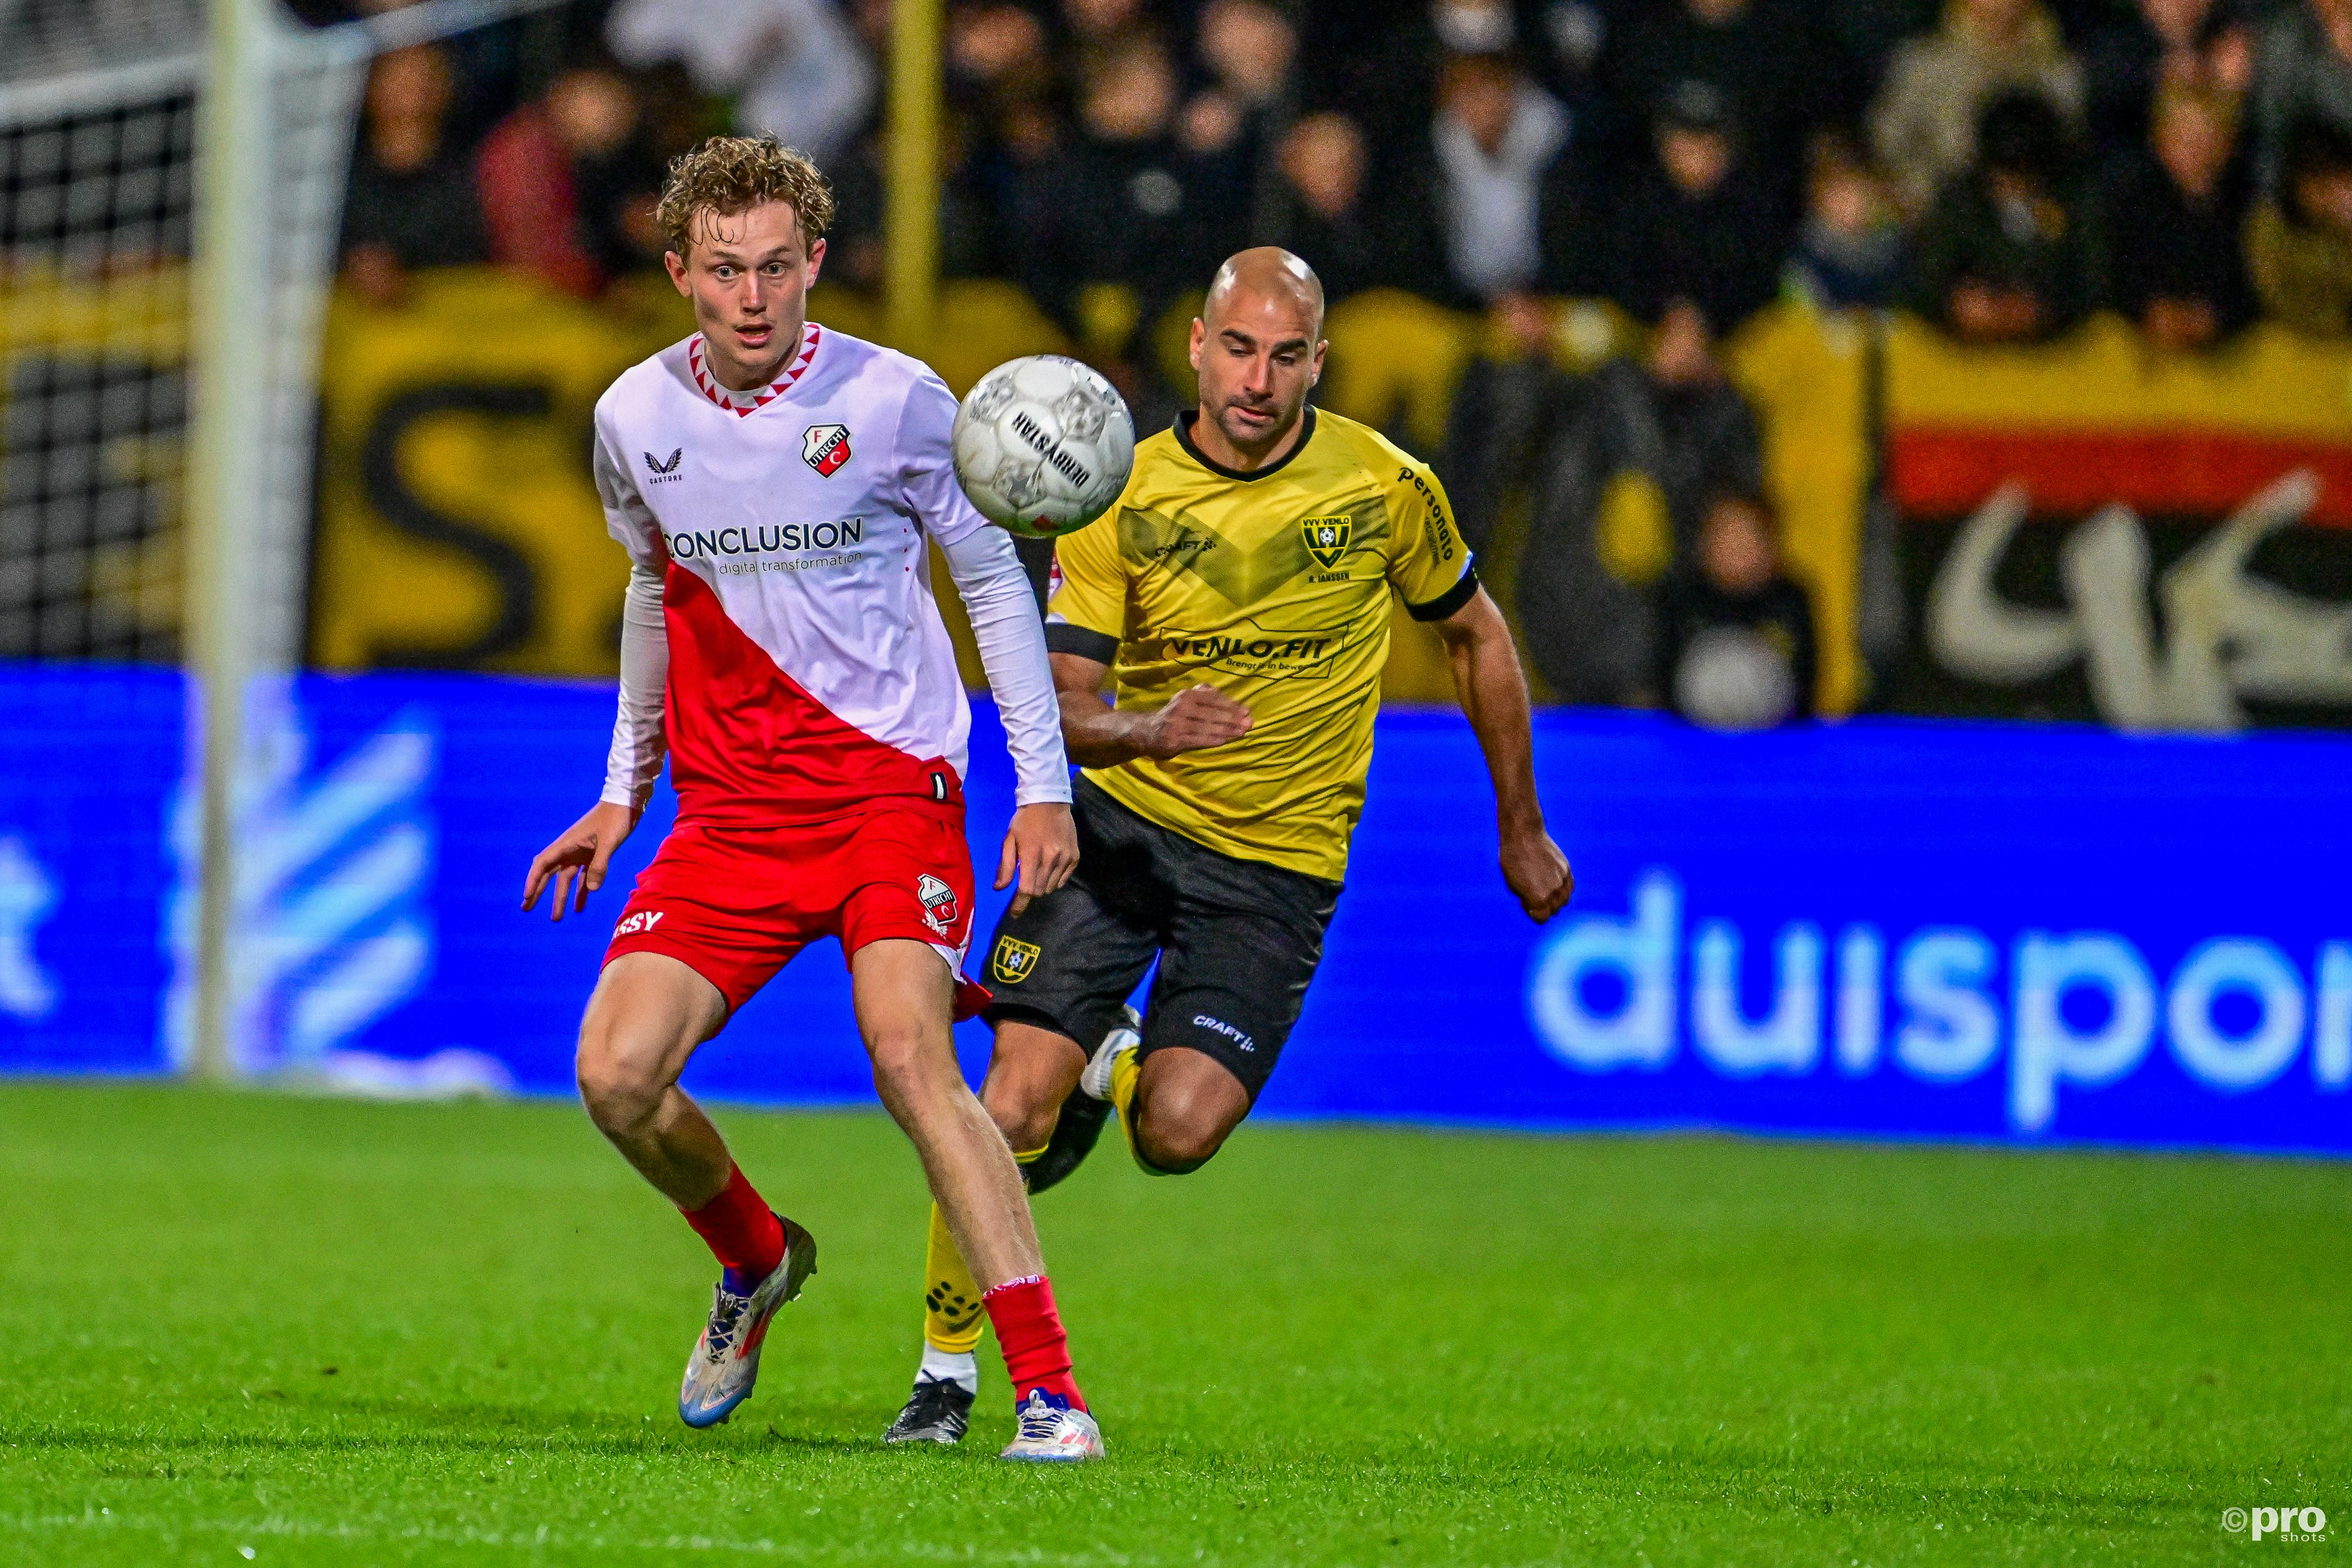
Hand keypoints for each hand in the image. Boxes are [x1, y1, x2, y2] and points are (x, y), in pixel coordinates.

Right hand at [522, 801, 637, 920]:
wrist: (626, 804)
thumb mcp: (608, 842)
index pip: (543, 864)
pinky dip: (582, 892)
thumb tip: (591, 890)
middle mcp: (569, 850)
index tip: (527, 896)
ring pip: (566, 879)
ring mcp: (581, 853)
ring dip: (561, 897)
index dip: (533, 881)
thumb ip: (600, 865)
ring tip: (556, 918)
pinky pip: (584, 878)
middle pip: (549, 874)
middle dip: (537, 891)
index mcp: (567, 844)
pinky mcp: (593, 856)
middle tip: (526, 909)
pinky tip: (580, 908)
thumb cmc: (615, 819)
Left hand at [997, 801, 1077, 915]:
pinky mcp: (1075, 857)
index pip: (1027, 889)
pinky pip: (1064, 879)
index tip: (1014, 914)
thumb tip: (999, 889)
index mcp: (1031, 854)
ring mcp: (1065, 858)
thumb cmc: (1024, 821)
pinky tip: (1049, 867)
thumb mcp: (1009, 840)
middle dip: (1030, 892)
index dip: (1020, 904)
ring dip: (1042, 885)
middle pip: (1040, 891)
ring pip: (1052, 887)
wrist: (1049, 801)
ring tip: (1038, 870)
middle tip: (1025, 882)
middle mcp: (1051, 859)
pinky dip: (1055, 879)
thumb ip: (1006, 866)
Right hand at [1137, 684, 1251, 758]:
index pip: (1213, 699)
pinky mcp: (1173, 740)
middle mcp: (1181, 707)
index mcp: (1186, 695)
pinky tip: (1224, 740)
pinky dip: (1211, 740)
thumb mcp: (1185, 701)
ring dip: (1226, 730)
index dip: (1231, 705)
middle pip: (1212, 713)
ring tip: (1241, 732)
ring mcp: (1176, 724)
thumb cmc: (1172, 716)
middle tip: (1248, 723)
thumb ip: (1203, 696)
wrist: (1146, 732)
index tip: (1246, 711)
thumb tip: (1223, 695)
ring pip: (1206, 727)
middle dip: (1233, 718)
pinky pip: (1197, 740)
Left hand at [1501, 827, 1573, 923]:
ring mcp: (1562, 880)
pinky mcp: (1567, 869)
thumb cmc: (1513, 861)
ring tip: (1544, 888)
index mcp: (1538, 899)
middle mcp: (1554, 893)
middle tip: (1533, 894)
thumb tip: (1536, 905)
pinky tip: (1552, 882)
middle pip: (1554, 910)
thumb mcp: (1513, 885)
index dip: (1533, 914)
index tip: (1527, 905)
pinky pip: (1569, 887)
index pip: (1542, 919)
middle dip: (1544, 907)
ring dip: (1556, 899)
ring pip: (1565, 899)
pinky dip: (1563, 888)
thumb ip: (1528, 899)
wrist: (1523, 836)